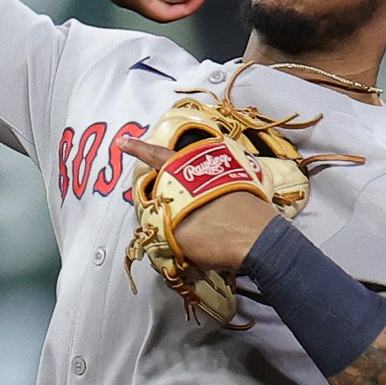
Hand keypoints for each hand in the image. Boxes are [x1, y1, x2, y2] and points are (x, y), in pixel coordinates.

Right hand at [116, 133, 277, 271]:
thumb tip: (163, 225)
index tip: (122, 141)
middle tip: (167, 198)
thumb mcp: (178, 236)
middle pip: (183, 166)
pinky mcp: (248, 187)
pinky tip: (214, 220)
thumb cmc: (215, 236)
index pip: (155, 157)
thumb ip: (165, 224)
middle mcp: (208, 164)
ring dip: (195, 194)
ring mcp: (230, 173)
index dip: (137, 150)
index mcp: (185, 171)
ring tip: (194, 216)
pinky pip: (222, 190)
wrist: (262, 243)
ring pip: (203, 179)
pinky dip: (214, 202)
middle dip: (172, 179)